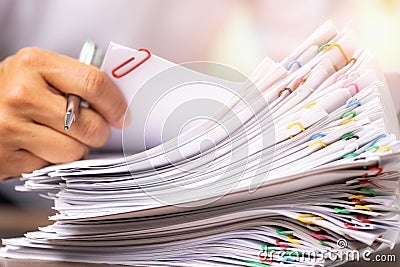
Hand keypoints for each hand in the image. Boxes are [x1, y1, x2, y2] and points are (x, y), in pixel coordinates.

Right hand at [0, 47, 127, 179]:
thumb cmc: (13, 90)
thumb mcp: (39, 72)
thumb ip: (76, 82)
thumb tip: (117, 105)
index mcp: (35, 64)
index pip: (93, 83)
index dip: (115, 104)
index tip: (122, 116)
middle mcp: (22, 94)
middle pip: (90, 125)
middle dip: (99, 133)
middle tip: (91, 130)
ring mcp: (11, 127)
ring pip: (74, 151)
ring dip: (74, 150)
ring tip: (57, 137)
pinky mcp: (6, 156)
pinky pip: (51, 166)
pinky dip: (51, 160)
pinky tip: (36, 147)